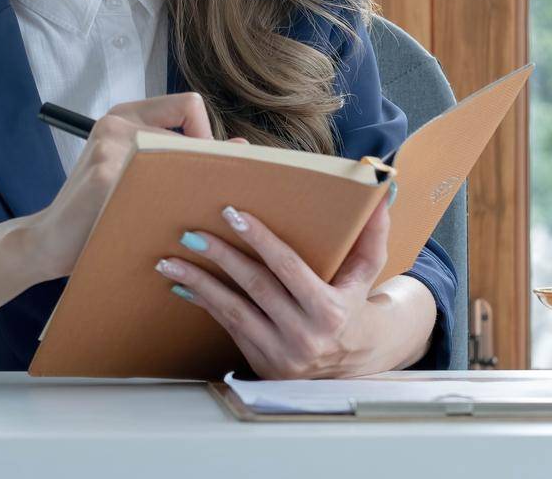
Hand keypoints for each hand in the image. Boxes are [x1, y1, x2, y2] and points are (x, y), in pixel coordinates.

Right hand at [20, 92, 241, 280]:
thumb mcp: (137, 173)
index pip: (189, 105)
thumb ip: (178, 155)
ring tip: (179, 220)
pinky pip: (162, 189)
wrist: (46, 240)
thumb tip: (243, 147)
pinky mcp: (107, 175)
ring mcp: (111, 146)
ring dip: (191, 195)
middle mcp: (117, 122)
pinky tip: (158, 232)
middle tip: (200, 205)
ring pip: (181, 162)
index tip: (200, 172)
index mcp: (125, 115)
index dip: (207, 137)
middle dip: (206, 172)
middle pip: (191, 134)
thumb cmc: (99, 209)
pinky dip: (171, 212)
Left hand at [154, 190, 434, 378]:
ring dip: (199, 282)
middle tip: (191, 232)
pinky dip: (204, 303)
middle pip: (255, 286)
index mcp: (330, 309)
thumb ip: (372, 232)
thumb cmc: (353, 303)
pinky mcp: (261, 361)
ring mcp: (280, 352)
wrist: (351, 364)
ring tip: (170, 261)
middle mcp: (305, 335)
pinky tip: (182, 284)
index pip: (288, 268)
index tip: (233, 214)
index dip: (260, 240)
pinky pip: (227, 326)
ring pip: (233, 310)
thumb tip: (382, 187)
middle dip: (221, 256)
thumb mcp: (367, 272)